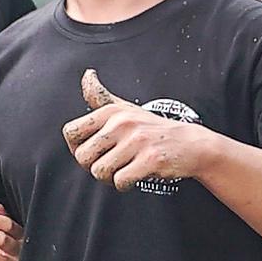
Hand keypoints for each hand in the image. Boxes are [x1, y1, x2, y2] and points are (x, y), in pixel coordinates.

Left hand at [62, 71, 209, 191]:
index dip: (77, 147)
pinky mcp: (150, 159)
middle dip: (93, 167)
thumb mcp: (125, 108)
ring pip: (99, 171)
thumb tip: (87, 75)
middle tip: (110, 165)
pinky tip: (134, 177)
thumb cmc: (153, 129)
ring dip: (109, 178)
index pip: (70, 132)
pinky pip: (120, 181)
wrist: (190, 144)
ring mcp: (137, 141)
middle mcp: (122, 123)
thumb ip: (100, 96)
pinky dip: (124, 185)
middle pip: (82, 157)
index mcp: (111, 111)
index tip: (93, 151)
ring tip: (123, 170)